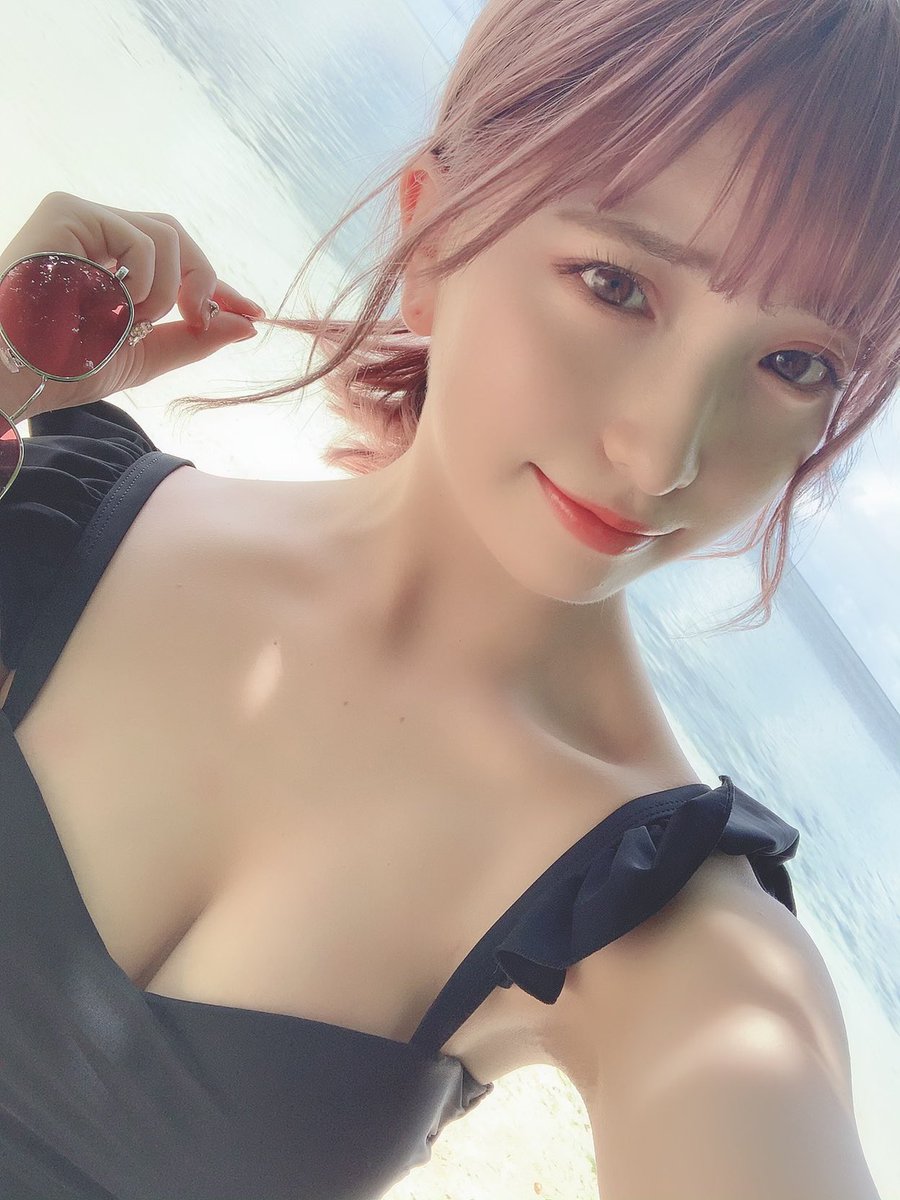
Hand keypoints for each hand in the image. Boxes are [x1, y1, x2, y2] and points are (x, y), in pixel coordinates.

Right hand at [0, 191, 265, 416]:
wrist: (20, 373)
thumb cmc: (65, 367)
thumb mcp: (144, 357)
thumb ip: (193, 339)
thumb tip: (247, 326)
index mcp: (108, 263)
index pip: (175, 260)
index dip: (216, 286)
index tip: (252, 313)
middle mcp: (95, 233)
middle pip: (177, 236)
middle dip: (204, 280)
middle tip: (202, 320)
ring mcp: (81, 218)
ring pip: (167, 233)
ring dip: (168, 290)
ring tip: (135, 322)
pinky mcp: (68, 211)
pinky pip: (142, 237)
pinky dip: (148, 279)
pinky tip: (119, 304)